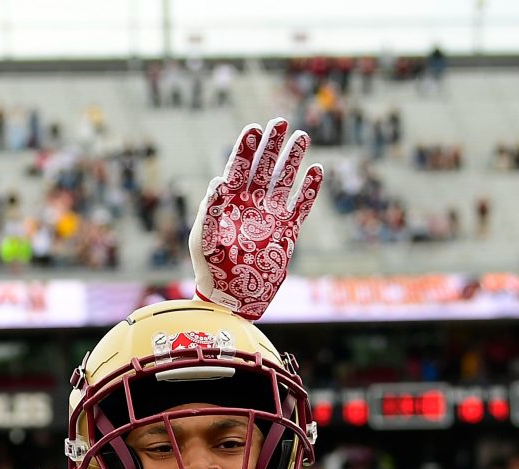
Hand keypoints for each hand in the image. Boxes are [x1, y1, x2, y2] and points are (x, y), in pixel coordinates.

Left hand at [189, 118, 323, 319]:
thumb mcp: (202, 240)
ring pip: (283, 181)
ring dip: (292, 159)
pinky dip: (309, 189)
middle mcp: (250, 204)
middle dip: (271, 144)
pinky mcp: (287, 232)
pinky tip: (316, 170)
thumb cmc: (210, 269)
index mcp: (228, 202)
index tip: (254, 128)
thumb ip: (209, 211)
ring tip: (302, 136)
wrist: (231, 298)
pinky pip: (301, 206)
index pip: (238, 167)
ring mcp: (270, 216)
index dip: (246, 148)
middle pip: (263, 167)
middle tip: (280, 120)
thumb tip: (217, 181)